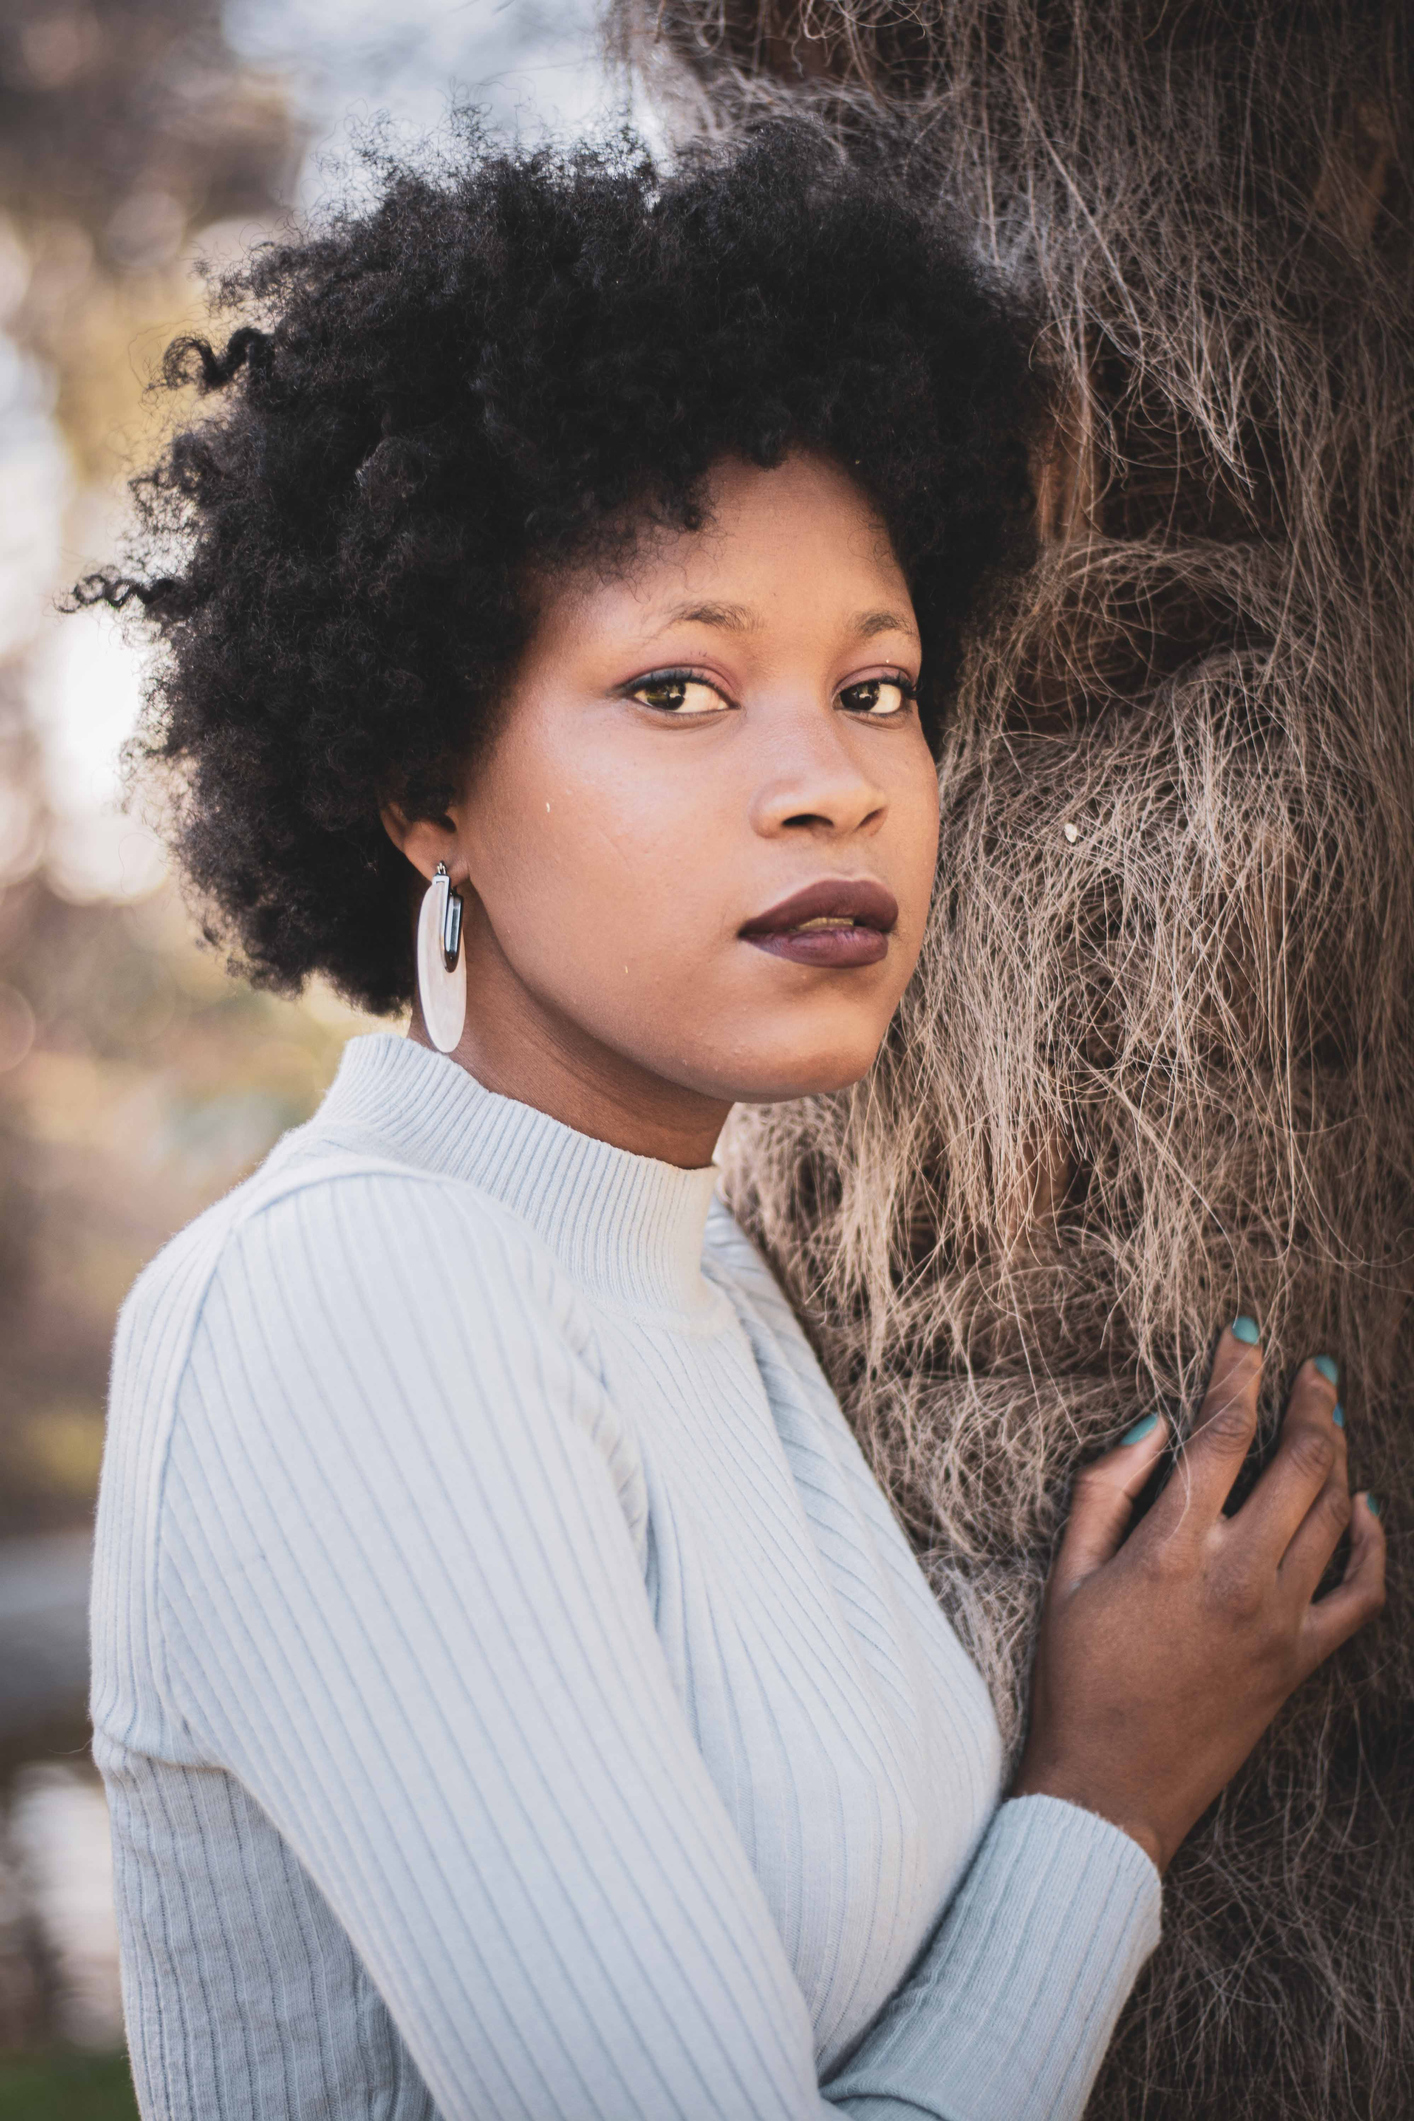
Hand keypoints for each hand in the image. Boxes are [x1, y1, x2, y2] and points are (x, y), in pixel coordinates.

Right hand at [1010, 1323, 1385, 1873]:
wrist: (1109, 1787)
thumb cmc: (1075, 1678)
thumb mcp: (1065, 1572)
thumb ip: (1107, 1486)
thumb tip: (1154, 1422)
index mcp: (1172, 1546)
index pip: (1223, 1431)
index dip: (1237, 1371)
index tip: (1245, 1335)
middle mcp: (1237, 1574)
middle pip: (1299, 1459)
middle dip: (1312, 1400)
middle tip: (1314, 1368)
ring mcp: (1278, 1619)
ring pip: (1334, 1512)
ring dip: (1340, 1454)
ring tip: (1334, 1419)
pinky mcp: (1300, 1661)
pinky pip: (1362, 1593)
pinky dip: (1374, 1544)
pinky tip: (1368, 1510)